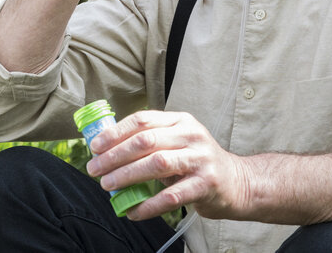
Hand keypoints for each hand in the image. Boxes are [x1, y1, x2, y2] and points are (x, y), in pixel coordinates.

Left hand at [86, 110, 246, 220]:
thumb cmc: (197, 162)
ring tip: (108, 185)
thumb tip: (109, 152)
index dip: (116, 132)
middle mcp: (191, 135)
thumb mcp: (178, 142)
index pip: (144, 119)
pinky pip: (171, 196)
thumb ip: (152, 142)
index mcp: (181, 121)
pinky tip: (133, 211)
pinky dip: (148, 205)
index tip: (95, 146)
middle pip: (146, 141)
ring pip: (156, 164)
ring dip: (127, 176)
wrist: (237, 182)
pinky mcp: (206, 184)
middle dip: (115, 155)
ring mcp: (200, 158)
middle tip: (95, 169)